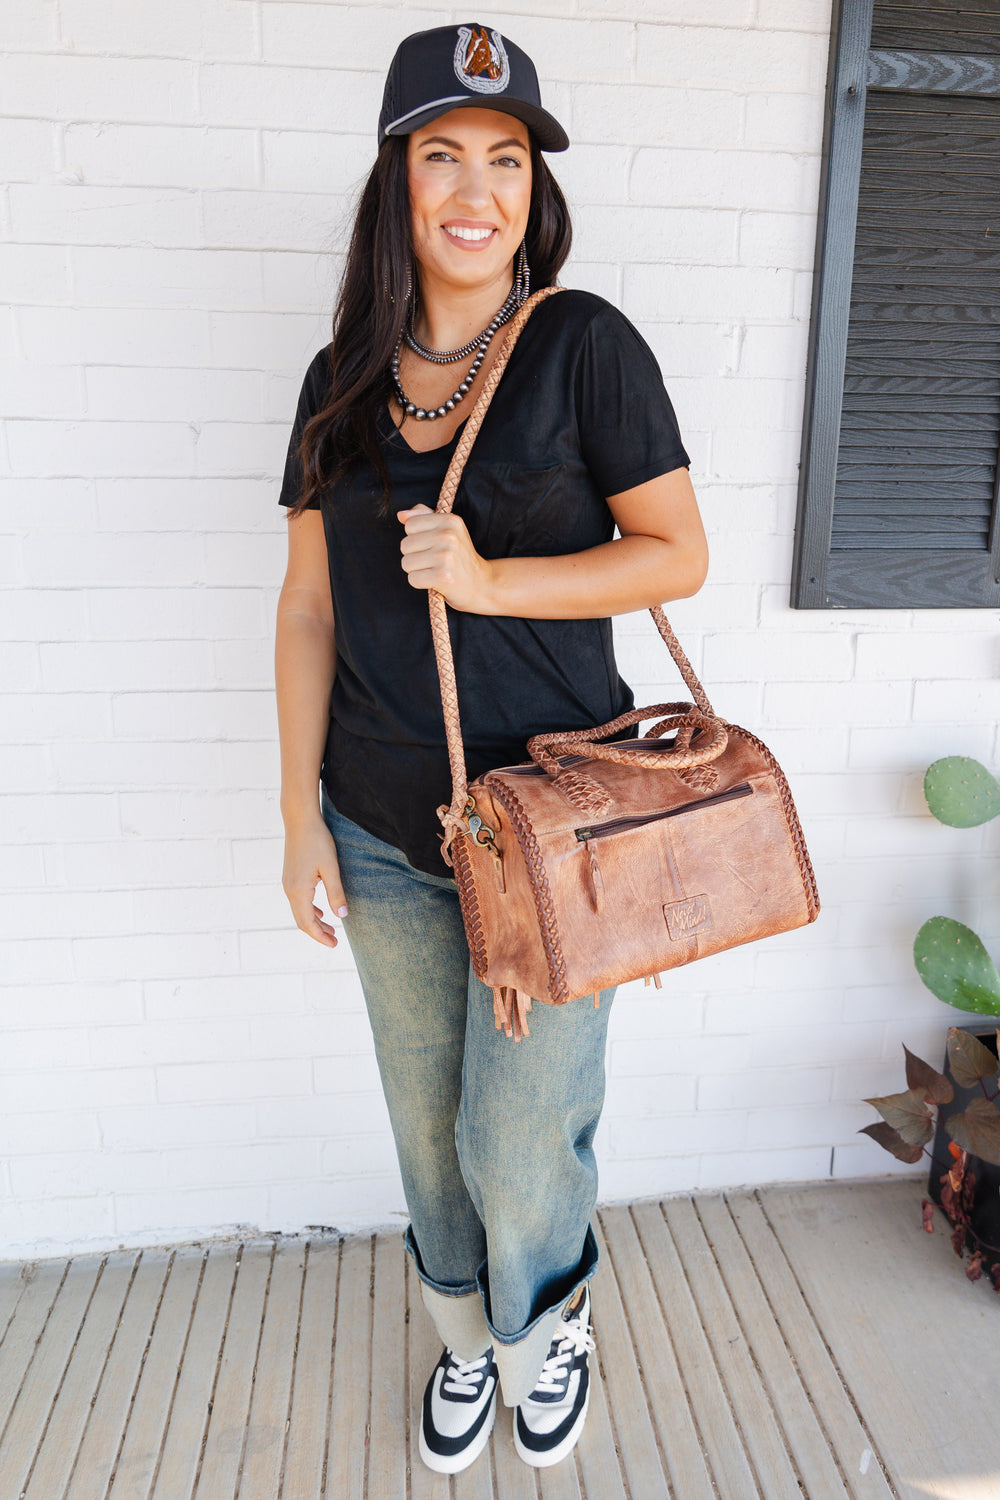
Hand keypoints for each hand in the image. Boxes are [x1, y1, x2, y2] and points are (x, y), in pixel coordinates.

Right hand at [281, 816, 347, 947]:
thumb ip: (336, 893)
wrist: (300, 820)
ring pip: (299, 911)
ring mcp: (288, 882)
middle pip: (301, 920)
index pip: (307, 923)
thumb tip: (342, 917)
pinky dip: (309, 910)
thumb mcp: (331, 868)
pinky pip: (298, 900)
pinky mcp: (290, 876)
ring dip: (314, 922)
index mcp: (299, 890)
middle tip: (334, 941)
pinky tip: (321, 911)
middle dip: (317, 933)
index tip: (334, 944)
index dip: (320, 936)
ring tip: (330, 929)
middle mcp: (289, 889)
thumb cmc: (318, 841)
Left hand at [397, 505, 494, 612]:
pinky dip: (420, 582)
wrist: (480, 584)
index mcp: (450, 520)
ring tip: (434, 570)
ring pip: (406, 562)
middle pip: (405, 544)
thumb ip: (423, 517)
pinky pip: (412, 579)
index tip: (432, 545)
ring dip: (417, 570)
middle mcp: (449, 535)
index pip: (410, 525)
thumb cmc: (459, 557)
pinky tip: (435, 581)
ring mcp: (446, 556)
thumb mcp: (447, 529)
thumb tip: (401, 515)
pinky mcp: (442, 576)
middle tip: (434, 560)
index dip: (417, 537)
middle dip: (415, 555)